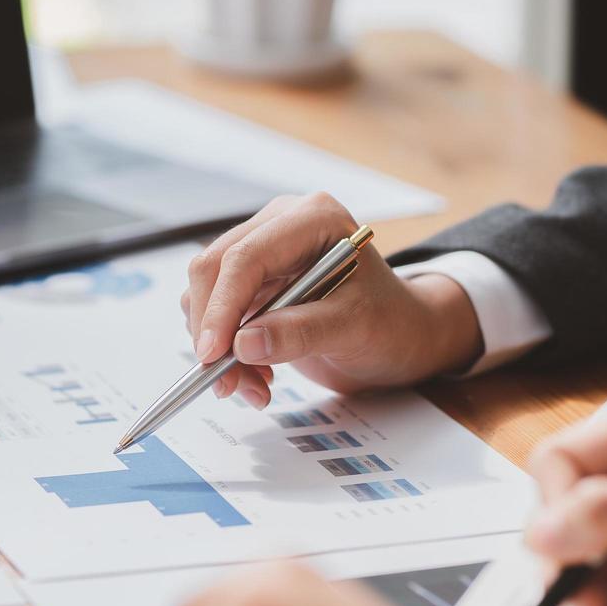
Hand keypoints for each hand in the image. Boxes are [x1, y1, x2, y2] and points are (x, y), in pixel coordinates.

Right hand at [181, 193, 482, 406]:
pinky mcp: (251, 281)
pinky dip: (227, 352)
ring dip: (219, 347)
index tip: (214, 353)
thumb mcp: (354, 329)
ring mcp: (262, 251)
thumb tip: (243, 344)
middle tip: (224, 381)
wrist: (399, 336)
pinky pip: (216, 313)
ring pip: (206, 294)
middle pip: (214, 269)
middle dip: (213, 330)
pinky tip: (256, 376)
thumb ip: (300, 333)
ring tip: (254, 387)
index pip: (246, 257)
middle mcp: (280, 225)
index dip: (222, 306)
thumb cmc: (390, 323)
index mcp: (312, 218)